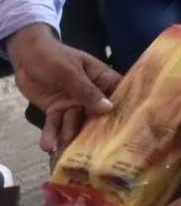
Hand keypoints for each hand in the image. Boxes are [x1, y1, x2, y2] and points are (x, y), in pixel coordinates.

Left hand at [6, 24, 120, 151]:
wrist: (26, 57)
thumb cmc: (53, 57)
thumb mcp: (69, 72)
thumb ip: (86, 91)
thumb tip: (108, 108)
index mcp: (99, 79)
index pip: (117, 94)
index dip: (123, 109)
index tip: (129, 128)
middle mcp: (89, 94)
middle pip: (96, 114)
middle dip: (93, 130)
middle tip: (93, 149)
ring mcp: (73, 103)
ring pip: (75, 122)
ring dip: (69, 135)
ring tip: (63, 148)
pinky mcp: (56, 111)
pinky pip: (56, 125)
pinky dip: (51, 135)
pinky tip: (48, 146)